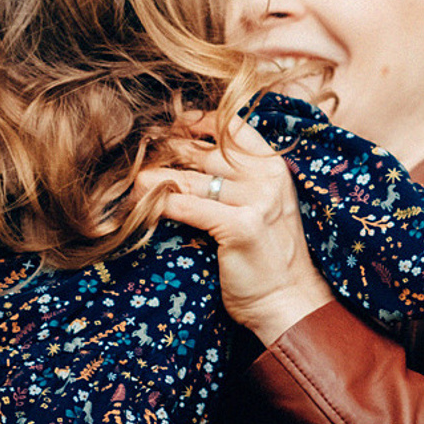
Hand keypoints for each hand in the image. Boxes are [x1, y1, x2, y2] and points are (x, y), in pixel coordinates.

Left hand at [135, 111, 334, 347]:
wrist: (289, 300)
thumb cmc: (268, 255)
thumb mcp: (264, 205)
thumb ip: (239, 178)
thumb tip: (187, 154)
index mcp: (272, 167)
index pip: (231, 126)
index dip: (196, 122)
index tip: (171, 128)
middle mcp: (266, 177)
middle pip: (203, 151)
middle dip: (167, 152)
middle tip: (140, 158)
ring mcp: (256, 200)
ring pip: (189, 178)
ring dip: (154, 179)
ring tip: (134, 183)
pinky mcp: (239, 226)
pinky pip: (186, 205)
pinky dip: (159, 204)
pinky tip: (143, 206)